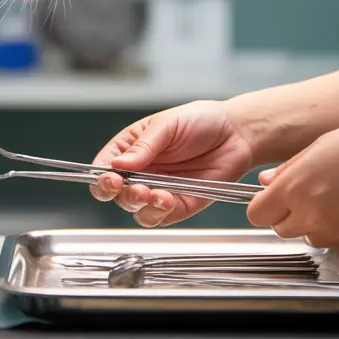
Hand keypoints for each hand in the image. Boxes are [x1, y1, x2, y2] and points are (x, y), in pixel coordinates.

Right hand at [90, 100, 255, 227]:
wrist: (237, 134)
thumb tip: (118, 163)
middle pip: (116, 194)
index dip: (101, 177)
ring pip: (136, 210)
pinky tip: (168, 200)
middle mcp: (141, 172)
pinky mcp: (180, 205)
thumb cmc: (201, 120)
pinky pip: (162, 217)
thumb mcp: (167, 124)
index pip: (103, 167)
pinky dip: (161, 213)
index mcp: (131, 148)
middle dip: (122, 194)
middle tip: (136, 188)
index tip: (111, 178)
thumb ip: (143, 146)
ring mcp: (159, 190)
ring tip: (155, 194)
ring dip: (141, 206)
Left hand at [247, 118, 338, 248]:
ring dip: (314, 225)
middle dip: (289, 216)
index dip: (264, 206)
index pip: (257, 214)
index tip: (273, 200)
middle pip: (281, 230)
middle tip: (309, 195)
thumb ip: (287, 170)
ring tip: (336, 198)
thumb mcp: (316, 148)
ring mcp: (335, 231)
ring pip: (309, 238)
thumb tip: (265, 182)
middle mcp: (311, 214)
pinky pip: (337, 241)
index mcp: (293, 188)